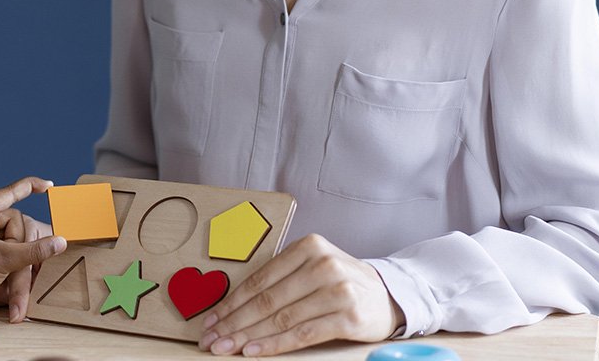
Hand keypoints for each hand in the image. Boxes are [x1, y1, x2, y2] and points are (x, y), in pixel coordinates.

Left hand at [0, 177, 67, 315]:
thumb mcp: (5, 260)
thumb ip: (36, 250)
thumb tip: (61, 242)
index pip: (10, 193)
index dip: (31, 186)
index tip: (48, 186)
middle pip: (15, 223)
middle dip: (18, 245)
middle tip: (11, 263)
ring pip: (13, 236)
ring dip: (15, 254)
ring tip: (4, 271)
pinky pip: (6, 245)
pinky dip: (11, 257)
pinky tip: (5, 271)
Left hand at [199, 234, 404, 356]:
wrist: (388, 296)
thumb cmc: (339, 283)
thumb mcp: (311, 268)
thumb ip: (279, 279)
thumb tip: (231, 307)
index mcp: (309, 247)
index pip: (260, 279)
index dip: (231, 303)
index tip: (210, 320)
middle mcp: (324, 265)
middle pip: (267, 300)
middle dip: (233, 323)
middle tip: (211, 340)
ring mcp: (338, 290)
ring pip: (282, 318)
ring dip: (248, 336)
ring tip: (226, 348)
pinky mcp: (349, 316)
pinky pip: (303, 333)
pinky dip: (275, 344)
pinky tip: (254, 351)